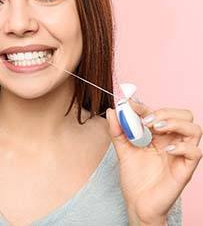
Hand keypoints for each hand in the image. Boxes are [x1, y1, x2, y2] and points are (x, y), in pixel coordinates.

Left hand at [106, 99, 201, 223]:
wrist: (137, 203)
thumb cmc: (133, 177)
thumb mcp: (122, 150)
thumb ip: (117, 131)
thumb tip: (113, 111)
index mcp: (158, 134)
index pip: (159, 112)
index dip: (144, 106)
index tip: (128, 105)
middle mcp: (172, 141)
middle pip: (184, 115)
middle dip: (165, 112)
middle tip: (147, 121)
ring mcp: (180, 154)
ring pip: (194, 129)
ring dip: (175, 123)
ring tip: (156, 129)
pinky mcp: (185, 169)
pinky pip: (195, 152)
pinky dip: (181, 147)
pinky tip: (165, 150)